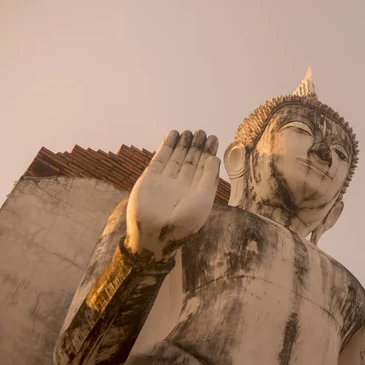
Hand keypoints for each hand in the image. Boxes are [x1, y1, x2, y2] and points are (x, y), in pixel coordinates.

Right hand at [126, 130, 219, 260]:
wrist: (155, 234)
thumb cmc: (184, 221)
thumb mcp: (203, 199)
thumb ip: (209, 178)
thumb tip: (213, 158)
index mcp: (197, 193)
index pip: (204, 168)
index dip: (208, 153)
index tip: (213, 138)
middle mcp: (182, 186)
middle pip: (191, 161)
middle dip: (197, 146)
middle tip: (202, 132)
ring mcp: (166, 181)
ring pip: (176, 158)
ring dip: (183, 144)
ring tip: (189, 131)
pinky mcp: (150, 178)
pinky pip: (160, 159)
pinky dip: (167, 146)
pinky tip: (173, 134)